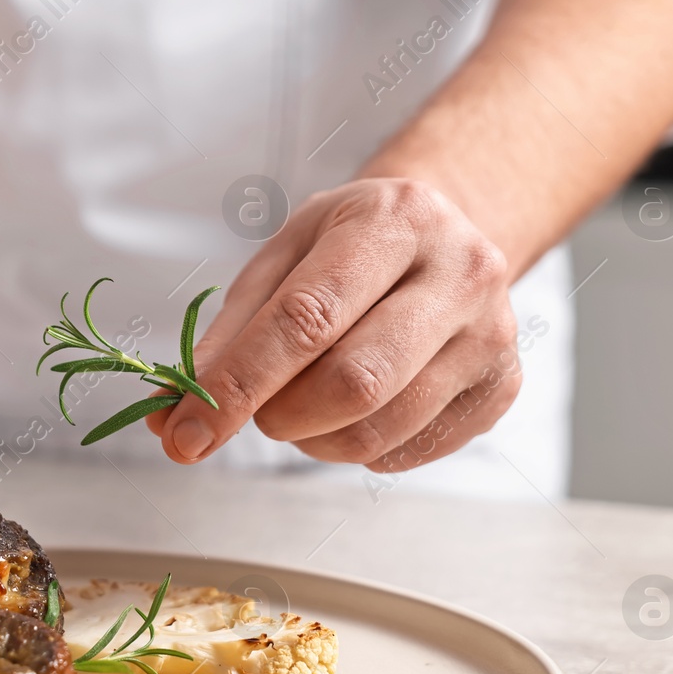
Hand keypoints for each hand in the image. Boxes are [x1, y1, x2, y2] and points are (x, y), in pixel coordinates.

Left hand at [149, 179, 519, 471]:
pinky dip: (357, 448)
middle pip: (353, 382)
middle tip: (258, 412)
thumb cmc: (354, 245)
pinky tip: (354, 409)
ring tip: (303, 408)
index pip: (305, 318)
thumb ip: (228, 333)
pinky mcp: (502, 389)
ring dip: (314, 440)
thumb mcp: (285, 256)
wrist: (448, 233)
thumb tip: (170, 414)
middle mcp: (460, 272)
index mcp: (393, 221)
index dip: (238, 385)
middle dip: (280, 415)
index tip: (186, 433)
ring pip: (380, 429)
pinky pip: (408, 451)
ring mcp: (492, 335)